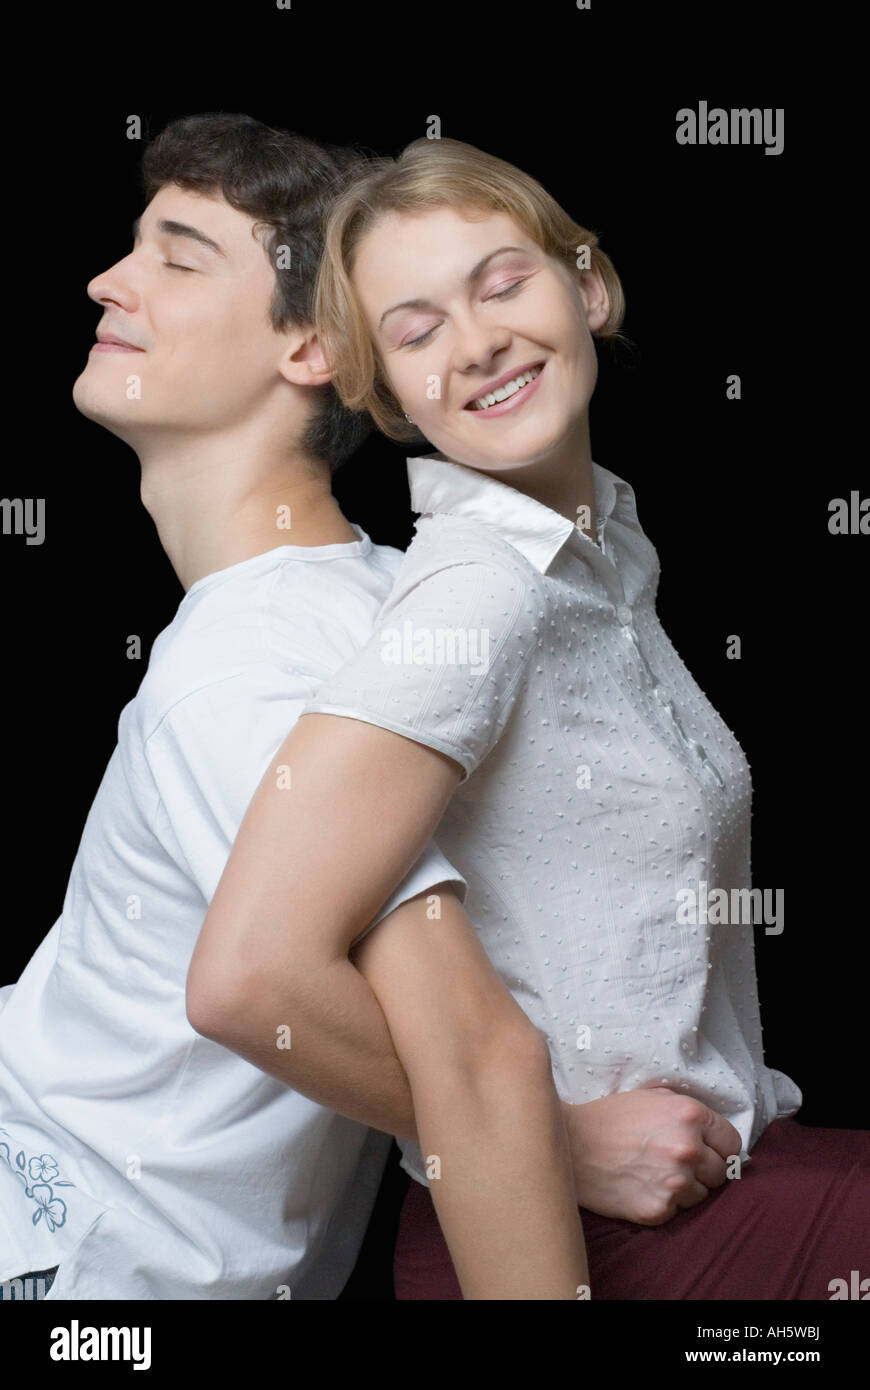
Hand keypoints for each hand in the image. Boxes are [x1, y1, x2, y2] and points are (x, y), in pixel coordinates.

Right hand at [561, 1087, 742, 1225]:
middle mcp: (687, 1148)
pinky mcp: (658, 1209)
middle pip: (721, 1172)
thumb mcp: (652, 1097)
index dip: (720, 1147)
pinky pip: (677, 1211)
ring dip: (685, 1188)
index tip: (709, 1151)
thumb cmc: (610, 1117)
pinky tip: (642, 1185)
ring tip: (655, 1174)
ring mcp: (674, 1182)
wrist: (570, 1143)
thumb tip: (714, 1132)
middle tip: (676, 1163)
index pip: (732, 1142)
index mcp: (689, 1115)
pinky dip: (664, 1202)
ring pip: (702, 1195)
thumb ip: (687, 1111)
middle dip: (704, 1169)